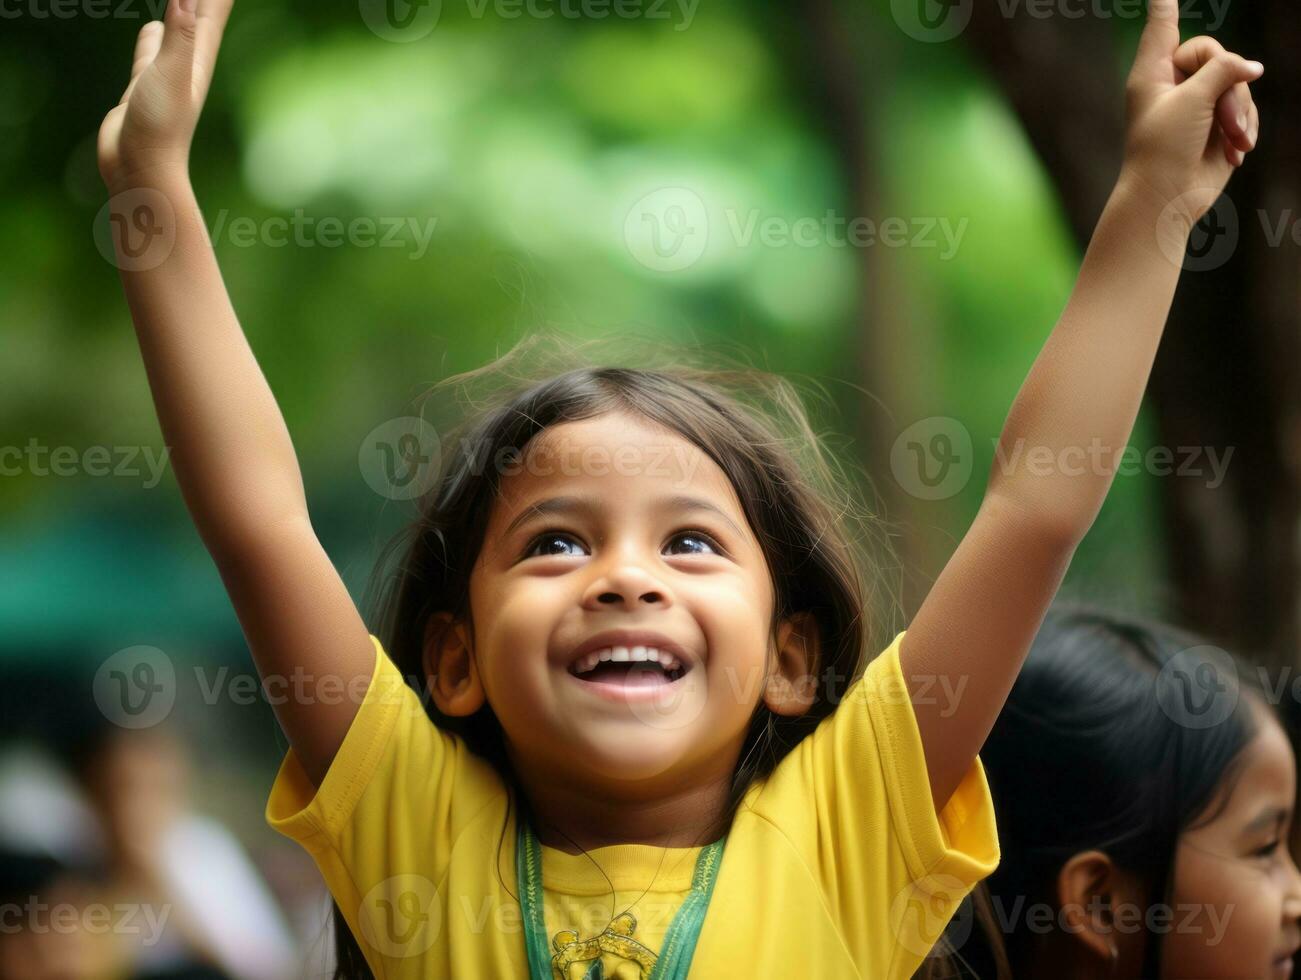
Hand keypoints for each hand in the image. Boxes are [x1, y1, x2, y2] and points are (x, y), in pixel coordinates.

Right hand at [97, 0, 233, 192]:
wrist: (140, 168)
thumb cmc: (160, 127)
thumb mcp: (171, 73)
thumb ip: (179, 34)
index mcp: (199, 53)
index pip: (214, 6)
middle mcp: (187, 59)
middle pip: (199, 10)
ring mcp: (166, 70)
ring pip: (176, 25)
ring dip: (182, 6)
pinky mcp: (143, 81)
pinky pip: (150, 46)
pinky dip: (153, 31)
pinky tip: (152, 27)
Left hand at [1121, 0, 1262, 225]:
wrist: (1168, 199)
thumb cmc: (1164, 149)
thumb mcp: (1193, 100)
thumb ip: (1223, 71)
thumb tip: (1253, 67)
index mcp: (1153, 73)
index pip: (1162, 29)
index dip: (1164, 8)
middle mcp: (1174, 84)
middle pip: (1218, 55)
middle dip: (1230, 88)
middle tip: (1224, 121)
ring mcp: (1197, 104)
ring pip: (1238, 85)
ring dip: (1239, 116)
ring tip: (1231, 143)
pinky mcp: (1216, 125)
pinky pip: (1245, 110)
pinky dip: (1244, 129)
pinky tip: (1235, 152)